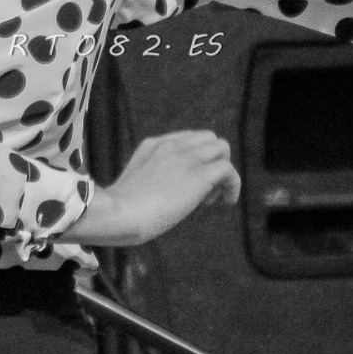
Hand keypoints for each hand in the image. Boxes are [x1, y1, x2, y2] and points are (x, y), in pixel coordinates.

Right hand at [72, 131, 240, 247]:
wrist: (119, 214)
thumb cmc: (120, 211)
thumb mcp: (133, 185)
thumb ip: (149, 181)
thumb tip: (163, 196)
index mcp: (154, 145)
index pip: (187, 139)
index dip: (195, 160)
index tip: (188, 185)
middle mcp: (172, 145)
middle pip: (208, 139)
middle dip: (211, 162)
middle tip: (203, 192)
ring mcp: (186, 157)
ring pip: (222, 148)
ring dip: (222, 172)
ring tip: (211, 198)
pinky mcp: (199, 174)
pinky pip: (228, 169)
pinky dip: (233, 185)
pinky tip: (228, 201)